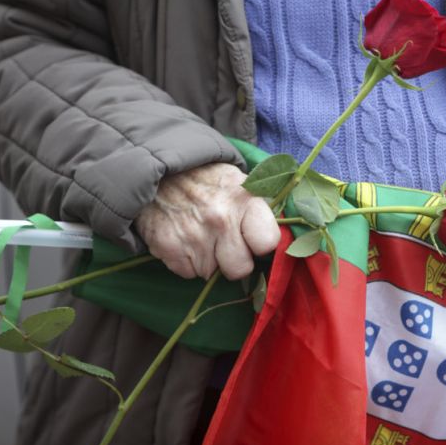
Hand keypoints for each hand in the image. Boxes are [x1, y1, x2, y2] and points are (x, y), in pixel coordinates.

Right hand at [134, 163, 279, 279]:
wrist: (160, 171)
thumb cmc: (208, 180)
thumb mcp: (239, 182)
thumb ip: (259, 210)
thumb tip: (285, 240)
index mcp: (244, 200)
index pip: (267, 243)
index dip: (261, 246)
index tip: (253, 241)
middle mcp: (221, 219)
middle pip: (240, 269)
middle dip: (234, 261)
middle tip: (225, 243)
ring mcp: (194, 235)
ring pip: (212, 274)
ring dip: (209, 260)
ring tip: (202, 235)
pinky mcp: (168, 247)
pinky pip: (188, 273)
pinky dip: (186, 261)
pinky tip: (185, 239)